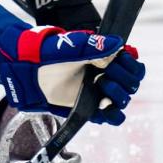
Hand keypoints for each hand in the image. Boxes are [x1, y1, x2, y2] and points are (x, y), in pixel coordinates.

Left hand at [0, 26, 144, 125]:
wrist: (28, 71)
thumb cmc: (49, 54)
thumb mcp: (71, 47)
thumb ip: (94, 46)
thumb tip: (118, 44)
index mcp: (106, 60)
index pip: (134, 66)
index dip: (131, 65)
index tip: (120, 61)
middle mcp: (106, 77)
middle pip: (133, 84)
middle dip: (125, 79)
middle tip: (107, 74)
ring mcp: (99, 94)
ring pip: (125, 101)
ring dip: (119, 95)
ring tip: (101, 86)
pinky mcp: (90, 109)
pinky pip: (112, 118)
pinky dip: (113, 116)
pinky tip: (104, 108)